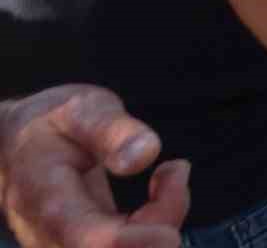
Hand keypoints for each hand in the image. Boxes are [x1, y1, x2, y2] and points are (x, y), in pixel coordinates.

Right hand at [0, 84, 190, 247]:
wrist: (17, 145)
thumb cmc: (53, 124)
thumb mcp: (84, 109)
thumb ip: (113, 130)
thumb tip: (144, 156)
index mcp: (49, 202)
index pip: (95, 244)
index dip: (141, 242)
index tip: (172, 220)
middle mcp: (51, 237)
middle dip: (163, 219)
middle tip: (174, 170)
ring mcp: (62, 247)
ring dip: (162, 223)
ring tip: (166, 176)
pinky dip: (153, 228)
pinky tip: (158, 195)